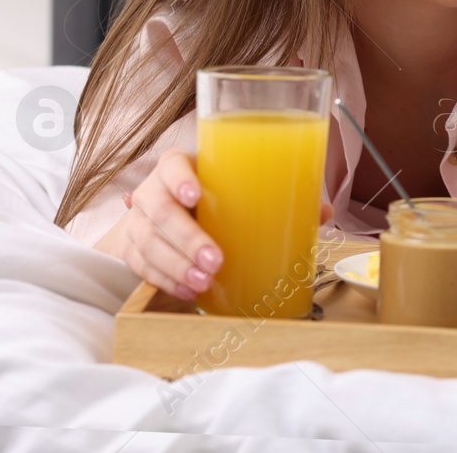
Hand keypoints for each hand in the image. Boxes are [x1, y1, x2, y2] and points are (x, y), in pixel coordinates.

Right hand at [94, 150, 336, 299]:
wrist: (160, 214)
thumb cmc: (209, 195)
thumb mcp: (234, 188)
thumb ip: (275, 195)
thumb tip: (324, 211)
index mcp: (178, 167)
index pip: (171, 165)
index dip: (180, 179)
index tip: (196, 195)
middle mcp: (153, 191)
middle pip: (160, 212)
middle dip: (188, 239)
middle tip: (216, 260)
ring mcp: (138, 222)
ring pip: (148, 243)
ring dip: (177, 266)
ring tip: (205, 282)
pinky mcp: (132, 250)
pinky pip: (143, 267)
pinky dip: (167, 281)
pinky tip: (190, 291)